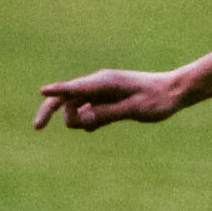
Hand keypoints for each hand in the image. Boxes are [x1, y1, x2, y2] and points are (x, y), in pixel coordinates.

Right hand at [34, 69, 185, 130]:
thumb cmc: (158, 100)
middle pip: (65, 97)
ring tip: (98, 125)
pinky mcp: (105, 99)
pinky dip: (86, 119)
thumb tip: (81, 120)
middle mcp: (98, 84)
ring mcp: (101, 91)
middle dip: (52, 111)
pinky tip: (95, 126)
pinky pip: (86, 110)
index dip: (56, 90)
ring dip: (76, 119)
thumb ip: (108, 114)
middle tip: (36, 127)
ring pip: (74, 106)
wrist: (174, 92)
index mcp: (105, 82)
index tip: (42, 91)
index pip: (74, 87)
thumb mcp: (134, 109)